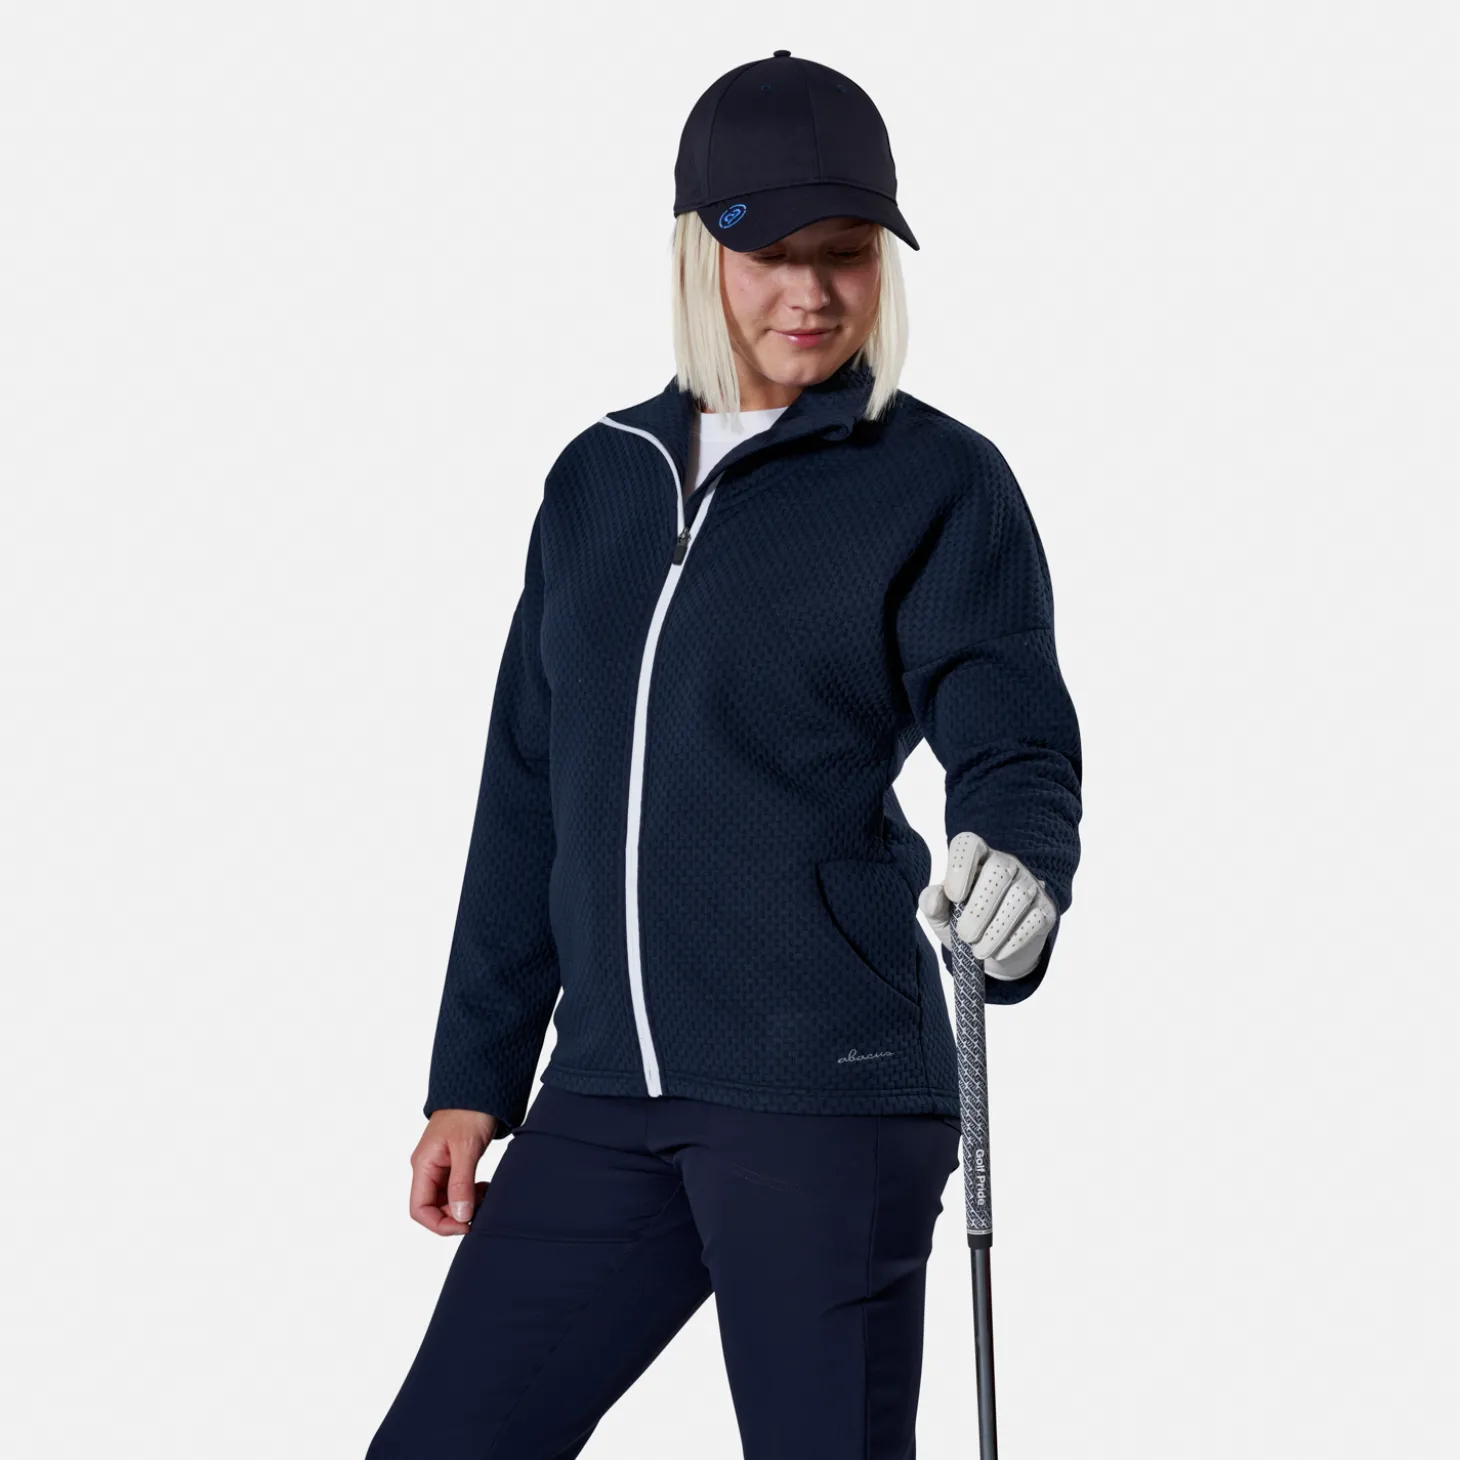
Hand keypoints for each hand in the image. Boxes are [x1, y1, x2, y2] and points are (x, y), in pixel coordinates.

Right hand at [409, 1109, 497, 1234]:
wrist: (480, 1087)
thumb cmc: (469, 1111)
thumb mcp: (466, 1148)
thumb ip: (461, 1183)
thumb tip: (460, 1216)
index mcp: (423, 1165)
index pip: (420, 1209)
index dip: (440, 1223)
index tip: (466, 1224)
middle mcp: (427, 1168)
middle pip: (433, 1207)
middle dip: (455, 1215)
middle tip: (481, 1209)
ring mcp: (440, 1166)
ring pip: (446, 1200)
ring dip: (464, 1205)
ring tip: (485, 1196)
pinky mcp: (453, 1162)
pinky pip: (456, 1188)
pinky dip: (470, 1194)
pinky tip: (484, 1188)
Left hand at [918, 831, 1056, 980]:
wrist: (992, 949)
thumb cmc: (962, 922)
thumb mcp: (940, 914)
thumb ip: (932, 903)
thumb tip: (933, 897)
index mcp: (975, 858)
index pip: (968, 844)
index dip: (960, 866)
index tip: (953, 896)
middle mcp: (1005, 864)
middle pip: (998, 870)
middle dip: (979, 908)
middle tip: (965, 935)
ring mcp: (1029, 884)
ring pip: (1019, 897)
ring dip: (995, 929)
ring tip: (978, 950)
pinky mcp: (1046, 908)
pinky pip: (1035, 919)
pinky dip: (1014, 939)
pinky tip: (998, 952)